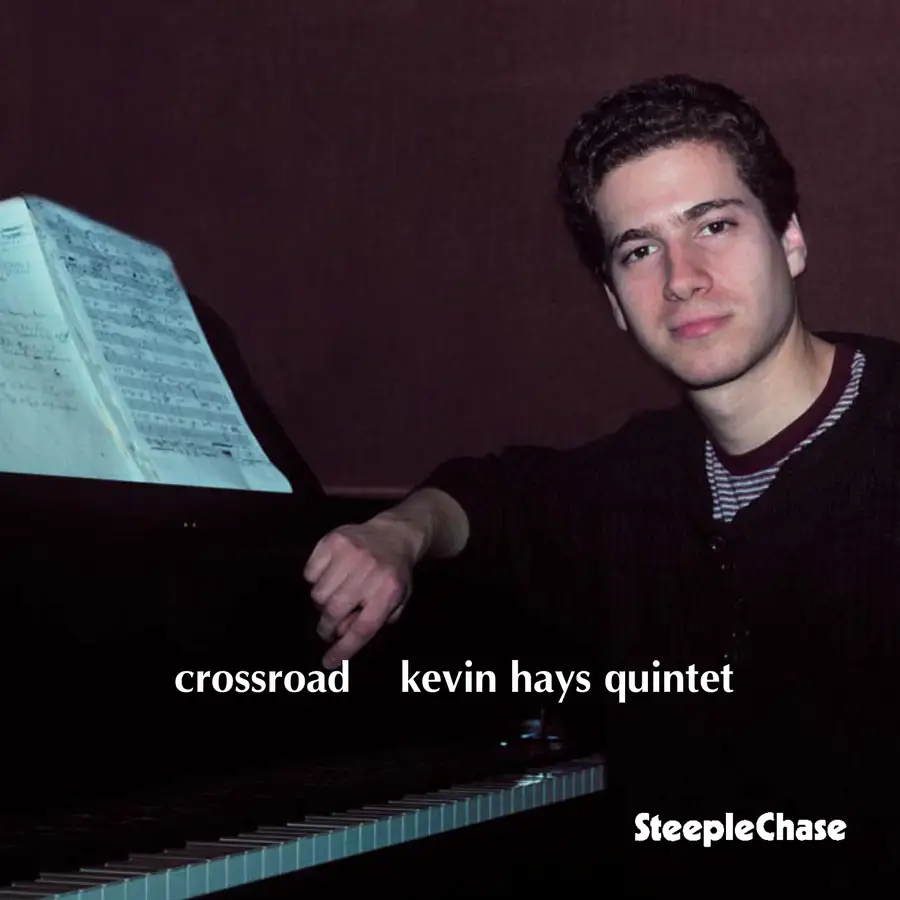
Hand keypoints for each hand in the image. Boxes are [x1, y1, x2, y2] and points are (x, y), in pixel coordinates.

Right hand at [304, 517, 420, 667]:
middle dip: (327, 627)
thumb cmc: (393, 574)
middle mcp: (370, 571)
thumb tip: (345, 635)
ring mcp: (350, 553)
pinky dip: (315, 578)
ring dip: (322, 602)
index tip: (329, 663)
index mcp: (389, 590)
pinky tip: (331, 574)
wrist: (395, 534)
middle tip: (328, 629)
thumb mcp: (397, 601)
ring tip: (335, 594)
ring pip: (318, 594)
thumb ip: (375, 621)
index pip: (363, 628)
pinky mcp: (333, 540)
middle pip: (334, 612)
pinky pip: (310, 572)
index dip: (344, 649)